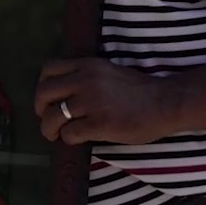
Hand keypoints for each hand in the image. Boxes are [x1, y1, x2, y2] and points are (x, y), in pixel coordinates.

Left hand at [33, 58, 179, 145]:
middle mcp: (85, 80)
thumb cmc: (139, 90)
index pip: (49, 69)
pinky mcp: (100, 123)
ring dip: (49, 129)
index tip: (48, 98)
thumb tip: (62, 94)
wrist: (166, 102)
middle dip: (40, 109)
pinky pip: (70, 133)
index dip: (43, 85)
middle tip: (46, 120)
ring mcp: (91, 102)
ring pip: (53, 116)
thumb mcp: (107, 72)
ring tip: (55, 135)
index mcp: (87, 65)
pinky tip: (76, 139)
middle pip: (44, 93)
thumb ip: (85, 77)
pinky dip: (68, 139)